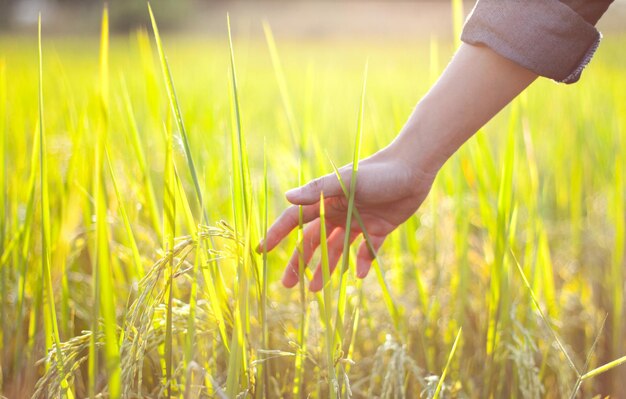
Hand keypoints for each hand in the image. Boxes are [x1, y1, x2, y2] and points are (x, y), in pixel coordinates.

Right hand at [258, 146, 435, 291]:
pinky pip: (366, 251)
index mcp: (326, 200)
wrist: (414, 168)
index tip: (260, 251)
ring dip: (326, 269)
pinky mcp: (378, 229)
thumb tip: (287, 197)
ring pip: (336, 250)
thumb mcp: (346, 181)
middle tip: (288, 285)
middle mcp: (338, 212)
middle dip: (300, 262)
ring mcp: (358, 222)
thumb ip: (318, 190)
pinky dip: (361, 262)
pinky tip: (358, 276)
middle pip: (313, 241)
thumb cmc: (378, 171)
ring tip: (315, 290)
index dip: (277, 235)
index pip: (295, 220)